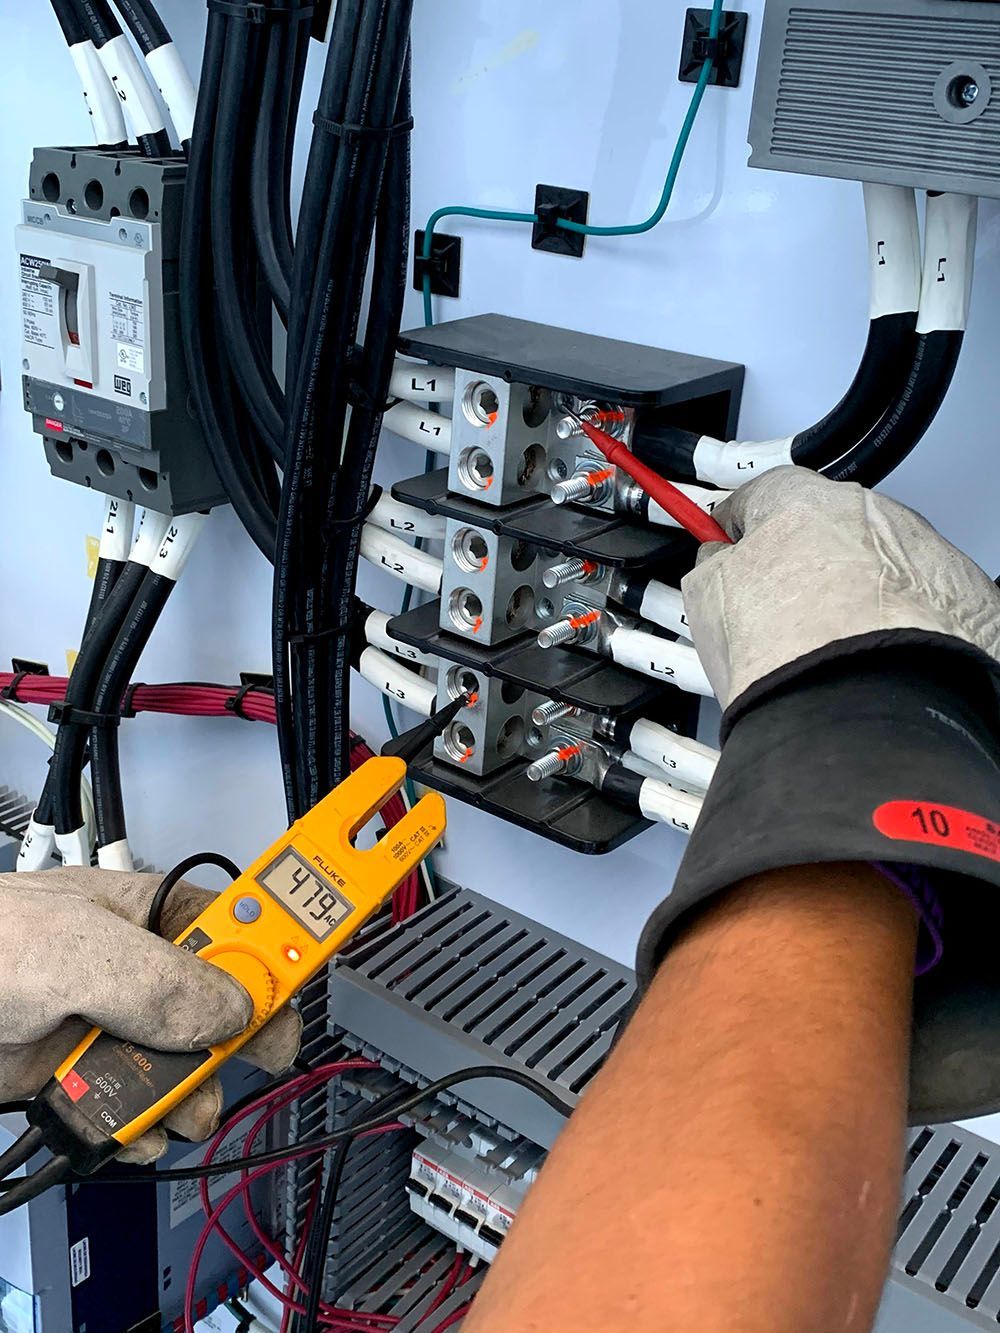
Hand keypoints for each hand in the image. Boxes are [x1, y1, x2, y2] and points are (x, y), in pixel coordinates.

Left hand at [0, 867, 300, 1162]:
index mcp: (155, 914)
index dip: (284, 951)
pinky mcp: (87, 1079)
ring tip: (160, 1102)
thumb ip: (155, 979)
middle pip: (233, 1009)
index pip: (247, 923)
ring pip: (193, 1070)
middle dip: (240, 1042)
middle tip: (228, 1055)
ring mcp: (117, 1028)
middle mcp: (145, 971)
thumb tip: (227, 1013)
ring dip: (188, 1098)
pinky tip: (125, 1126)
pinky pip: (145, 1115)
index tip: (299, 987)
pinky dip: (142, 1133)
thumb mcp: (73, 950)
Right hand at [682, 465, 999, 709]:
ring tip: (821, 646)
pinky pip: (917, 599)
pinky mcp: (960, 594)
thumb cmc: (785, 652)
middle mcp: (866, 510)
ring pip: (874, 563)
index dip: (737, 529)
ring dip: (851, 592)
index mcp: (799, 498)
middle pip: (823, 527)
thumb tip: (715, 561)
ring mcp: (919, 549)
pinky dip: (895, 621)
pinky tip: (865, 657)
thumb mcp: (707, 598)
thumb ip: (711, 563)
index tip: (727, 547)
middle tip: (774, 611)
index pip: (758, 496)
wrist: (853, 706)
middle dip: (799, 560)